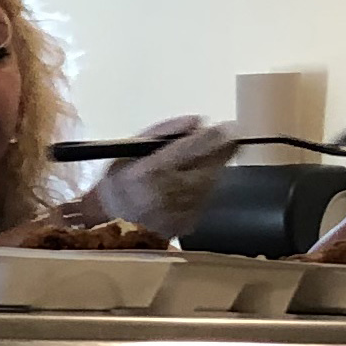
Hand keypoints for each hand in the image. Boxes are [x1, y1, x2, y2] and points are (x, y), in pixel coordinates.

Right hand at [93, 117, 236, 237]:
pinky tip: (200, 178)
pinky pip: (205, 199)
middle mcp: (164, 194)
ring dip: (216, 168)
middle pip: (207, 169)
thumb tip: (197, 121)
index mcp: (147, 172)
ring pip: (210, 184)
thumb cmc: (121, 178)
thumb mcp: (132, 147)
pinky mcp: (185, 224)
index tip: (228, 127)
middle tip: (231, 138)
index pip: (188, 150)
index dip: (212, 138)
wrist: (113, 218)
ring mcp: (177, 213)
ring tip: (213, 156)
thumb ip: (164, 131)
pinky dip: (207, 186)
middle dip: (222, 152)